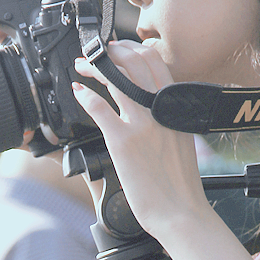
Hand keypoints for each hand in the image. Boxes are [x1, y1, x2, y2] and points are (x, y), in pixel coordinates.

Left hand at [73, 41, 211, 240]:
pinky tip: (78, 93)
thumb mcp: (181, 138)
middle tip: (96, 53)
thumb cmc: (181, 183)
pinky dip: (85, 95)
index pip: (155, 61)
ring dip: (93, 67)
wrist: (181, 212)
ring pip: (115, 78)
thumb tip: (151, 105)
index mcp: (176, 106)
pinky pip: (99, 108)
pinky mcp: (123, 142)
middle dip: (111, 51)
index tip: (119, 49)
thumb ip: (167, 117)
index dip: (132, 48)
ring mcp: (142, 124)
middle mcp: (160, 109)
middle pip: (134, 61)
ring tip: (82, 67)